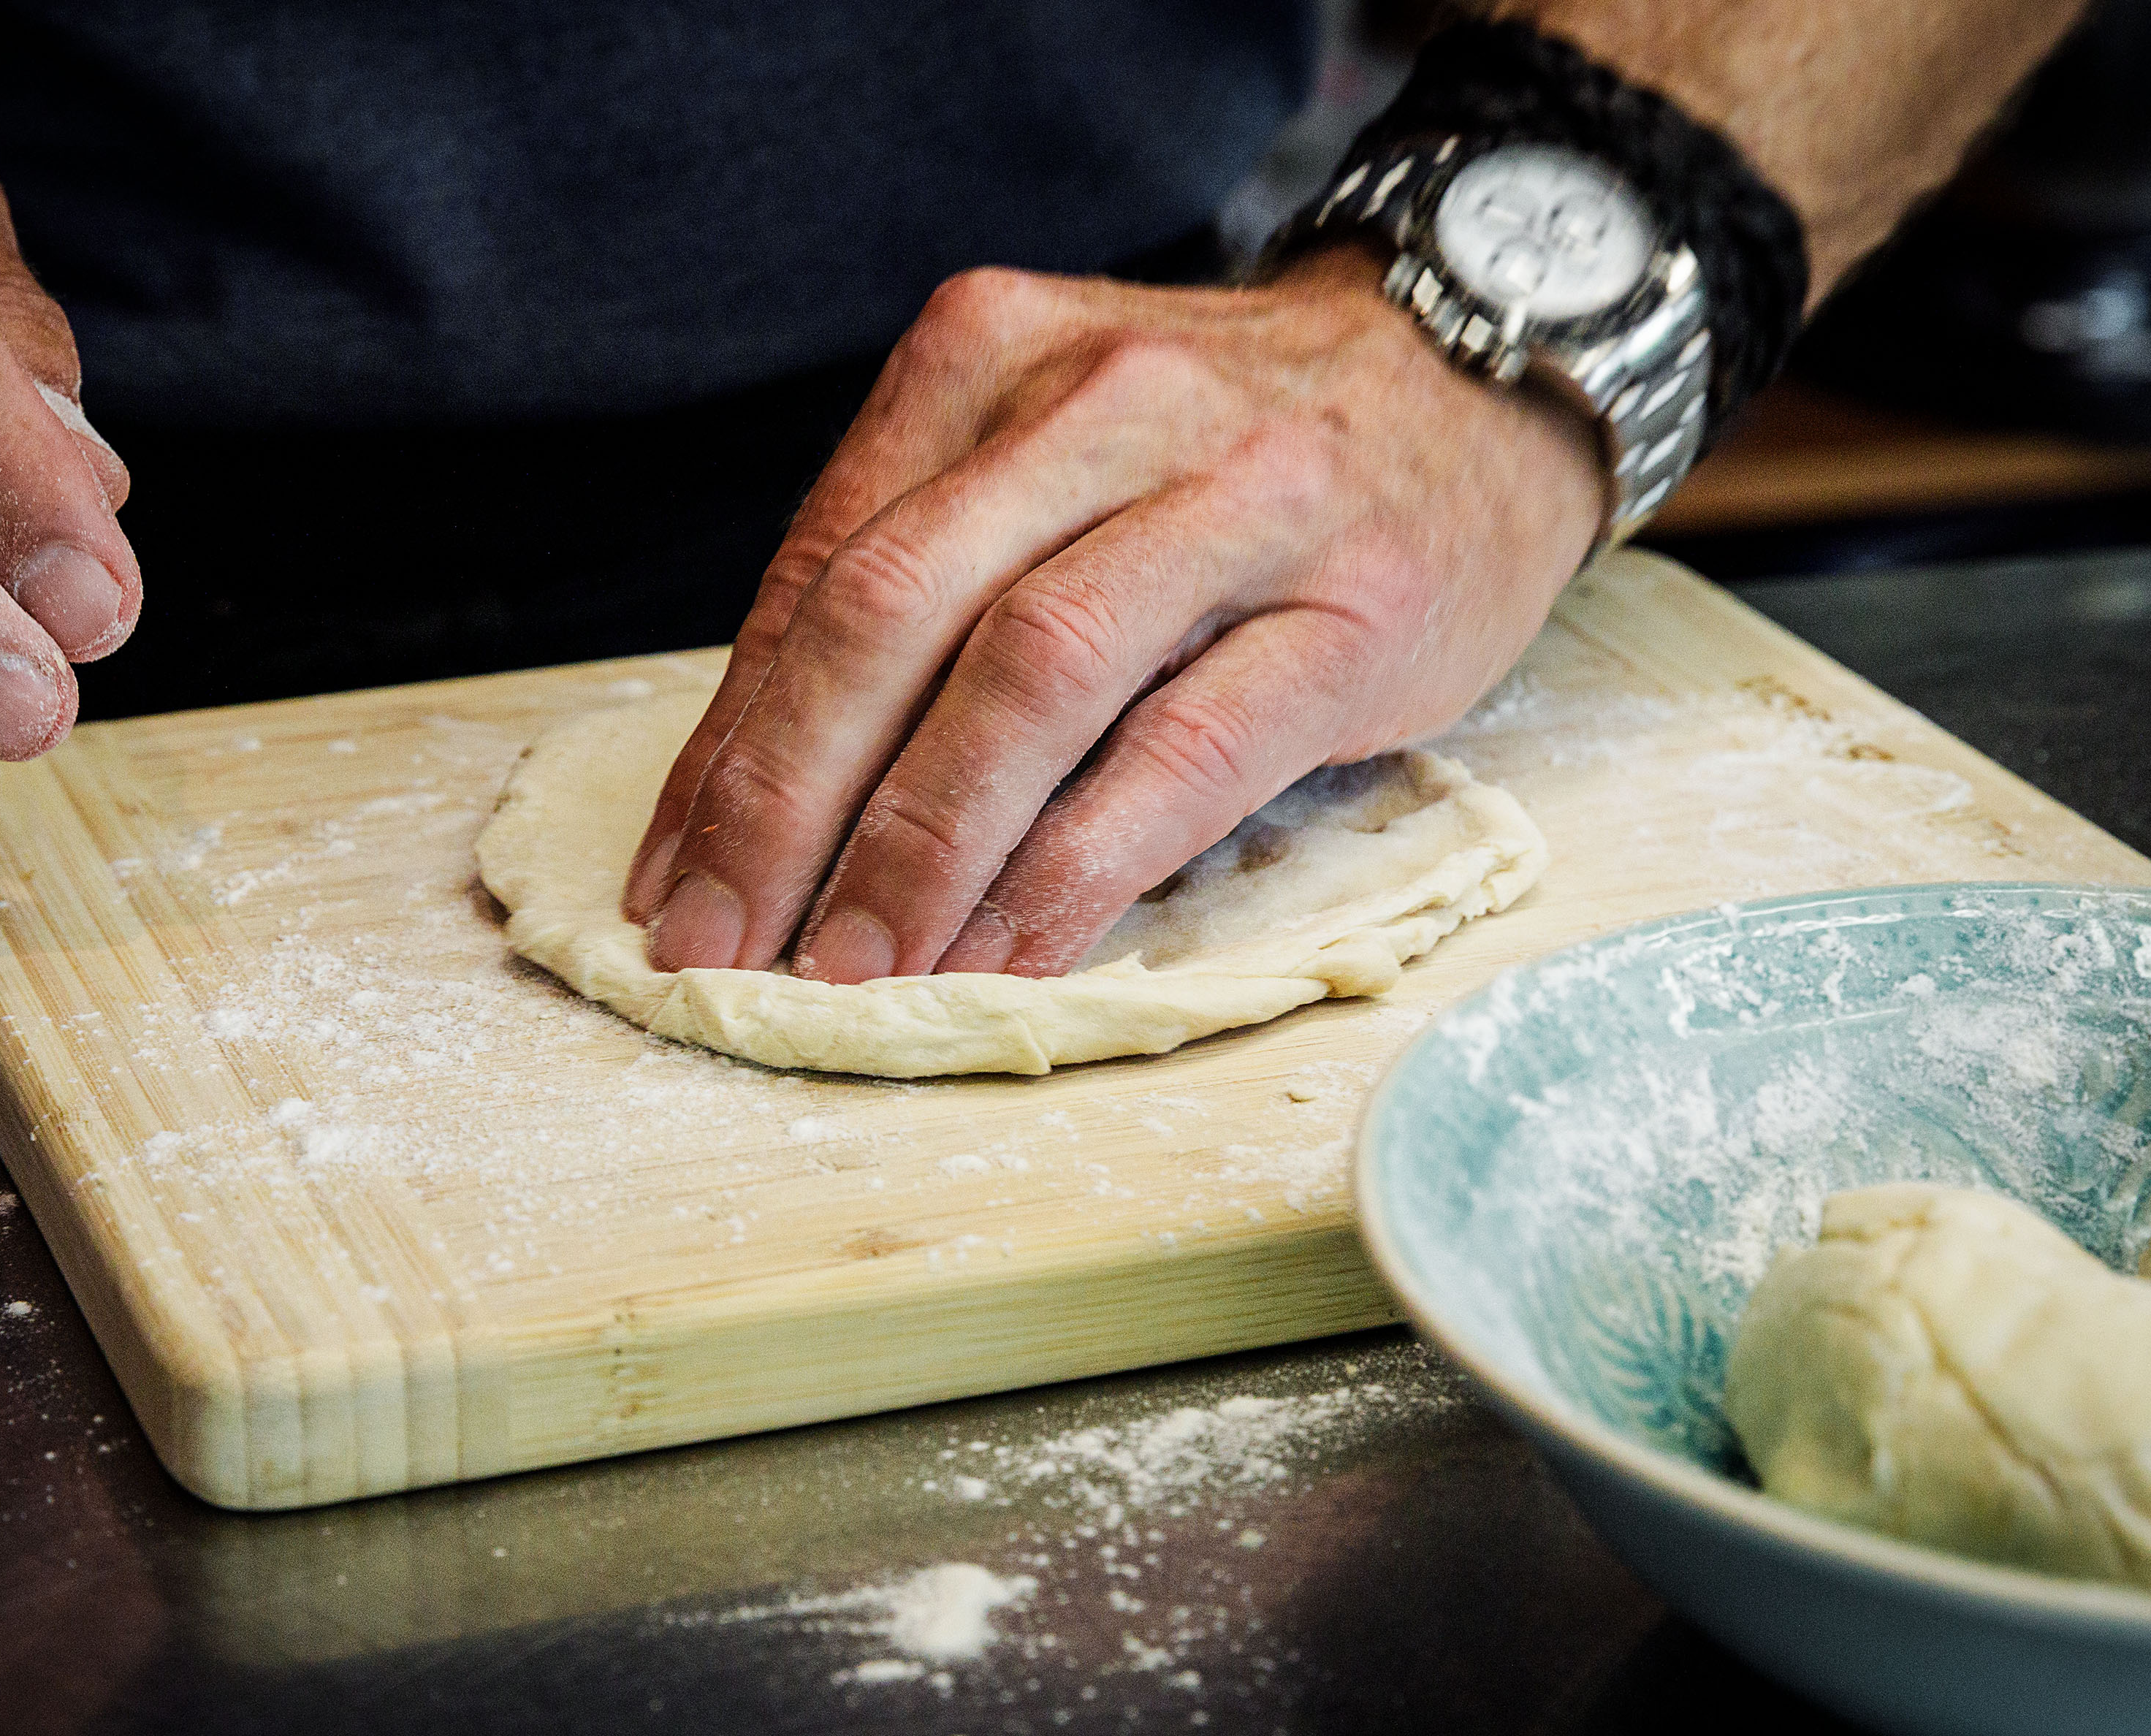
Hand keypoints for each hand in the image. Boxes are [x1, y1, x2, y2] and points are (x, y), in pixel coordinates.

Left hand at [624, 243, 1602, 982]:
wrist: (1478, 383)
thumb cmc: (1226, 454)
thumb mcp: (1051, 455)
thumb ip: (922, 574)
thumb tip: (761, 786)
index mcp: (993, 355)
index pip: (824, 566)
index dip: (733, 738)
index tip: (671, 870)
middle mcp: (1105, 401)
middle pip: (897, 612)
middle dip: (786, 798)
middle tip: (722, 943)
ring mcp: (1240, 499)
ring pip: (1033, 675)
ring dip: (921, 842)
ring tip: (853, 966)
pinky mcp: (1351, 610)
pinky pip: (1185, 749)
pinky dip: (1078, 863)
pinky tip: (1005, 951)